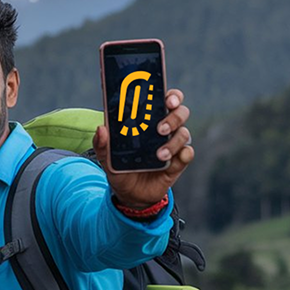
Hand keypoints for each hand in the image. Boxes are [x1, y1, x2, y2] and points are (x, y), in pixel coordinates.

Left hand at [93, 88, 193, 207]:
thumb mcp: (107, 156)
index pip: (165, 100)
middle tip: (160, 128)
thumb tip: (101, 129)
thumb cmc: (120, 166)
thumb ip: (102, 144)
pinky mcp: (177, 162)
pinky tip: (173, 160)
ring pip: (184, 133)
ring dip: (173, 142)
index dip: (172, 96)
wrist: (129, 193)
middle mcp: (164, 128)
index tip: (168, 99)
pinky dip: (183, 155)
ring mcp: (172, 145)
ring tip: (159, 154)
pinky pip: (187, 154)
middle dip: (174, 117)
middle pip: (181, 113)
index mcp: (148, 119)